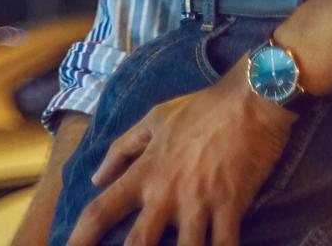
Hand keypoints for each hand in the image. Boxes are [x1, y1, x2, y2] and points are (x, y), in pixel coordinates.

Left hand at [65, 68, 293, 245]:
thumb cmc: (201, 108)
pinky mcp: (230, 208)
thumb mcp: (155, 118)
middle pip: (137, 245)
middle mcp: (166, 192)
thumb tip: (98, 177)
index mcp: (146, 171)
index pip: (103, 209)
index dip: (81, 236)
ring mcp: (198, 203)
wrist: (250, 101)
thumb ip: (124, 148)